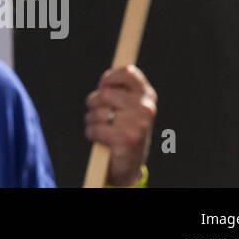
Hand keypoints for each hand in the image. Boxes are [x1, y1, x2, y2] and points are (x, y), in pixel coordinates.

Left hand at [84, 64, 156, 186]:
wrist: (128, 165)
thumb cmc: (123, 130)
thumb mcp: (126, 106)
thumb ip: (119, 90)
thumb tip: (104, 81)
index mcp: (148, 96)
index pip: (128, 72)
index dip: (109, 78)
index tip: (103, 87)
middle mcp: (146, 108)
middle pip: (105, 93)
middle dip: (94, 103)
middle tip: (98, 114)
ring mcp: (138, 124)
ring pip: (98, 111)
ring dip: (91, 120)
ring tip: (99, 127)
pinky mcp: (126, 139)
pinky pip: (95, 128)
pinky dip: (91, 133)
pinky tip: (98, 139)